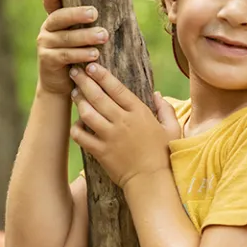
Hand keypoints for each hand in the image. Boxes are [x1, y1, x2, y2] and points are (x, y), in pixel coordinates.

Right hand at [36, 0, 107, 94]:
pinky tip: (94, 55)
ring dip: (85, 36)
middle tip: (94, 13)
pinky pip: (65, 55)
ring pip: (65, 38)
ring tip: (103, 36)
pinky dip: (80, 54)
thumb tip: (120, 8)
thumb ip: (89, 24)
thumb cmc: (79, 56)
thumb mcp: (81, 37)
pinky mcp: (47, 61)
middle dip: (77, 14)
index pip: (50, 1)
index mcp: (56, 19)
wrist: (62, 85)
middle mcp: (47, 29)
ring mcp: (45, 44)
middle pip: (59, 17)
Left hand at [68, 62, 181, 187]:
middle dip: (84, 81)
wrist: (150, 181)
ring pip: (87, 113)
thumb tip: (157, 94)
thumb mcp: (172, 129)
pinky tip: (77, 123)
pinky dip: (76, 128)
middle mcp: (122, 122)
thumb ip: (166, 109)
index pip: (116, 88)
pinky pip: (81, 136)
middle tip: (74, 72)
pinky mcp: (100, 152)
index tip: (92, 66)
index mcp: (139, 113)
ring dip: (79, 101)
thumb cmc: (163, 154)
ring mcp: (110, 137)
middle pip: (98, 96)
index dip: (102, 75)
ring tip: (74, 93)